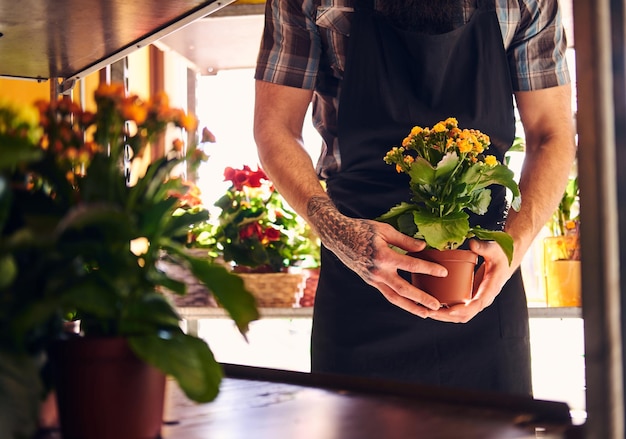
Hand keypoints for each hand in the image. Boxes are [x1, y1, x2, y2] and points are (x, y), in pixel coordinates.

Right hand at [313, 211, 446, 316]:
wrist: (338, 237)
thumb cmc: (362, 229)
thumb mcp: (385, 230)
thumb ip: (404, 241)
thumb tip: (423, 247)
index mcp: (383, 256)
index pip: (411, 265)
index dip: (429, 269)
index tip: (443, 273)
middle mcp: (378, 271)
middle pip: (404, 289)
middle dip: (421, 299)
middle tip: (436, 306)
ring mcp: (373, 279)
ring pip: (394, 297)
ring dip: (410, 307)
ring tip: (425, 314)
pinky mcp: (369, 281)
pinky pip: (387, 294)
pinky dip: (400, 301)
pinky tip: (410, 304)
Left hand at [426, 239, 516, 322]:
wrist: (505, 259)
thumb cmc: (500, 255)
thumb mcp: (494, 249)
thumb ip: (483, 247)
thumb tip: (472, 244)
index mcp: (490, 288)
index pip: (477, 304)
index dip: (463, 309)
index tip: (449, 310)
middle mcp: (483, 298)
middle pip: (465, 315)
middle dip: (446, 315)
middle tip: (429, 311)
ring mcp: (476, 299)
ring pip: (460, 315)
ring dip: (443, 316)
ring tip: (426, 311)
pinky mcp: (470, 297)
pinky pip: (458, 309)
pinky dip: (445, 311)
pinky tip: (431, 307)